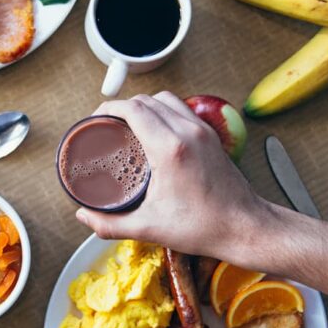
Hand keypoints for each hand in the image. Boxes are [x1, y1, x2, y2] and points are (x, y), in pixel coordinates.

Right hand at [74, 91, 287, 269]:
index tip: (95, 119)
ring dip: (145, 106)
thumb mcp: (149, 228)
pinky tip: (155, 132)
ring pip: (166, 100)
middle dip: (123, 107)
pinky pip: (182, 109)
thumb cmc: (203, 227)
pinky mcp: (211, 136)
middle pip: (147, 100)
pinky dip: (164, 112)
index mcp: (170, 149)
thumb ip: (110, 223)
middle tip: (107, 125)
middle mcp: (187, 132)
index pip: (133, 109)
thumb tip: (83, 217)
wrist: (244, 227)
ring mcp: (202, 131)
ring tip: (129, 125)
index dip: (108, 109)